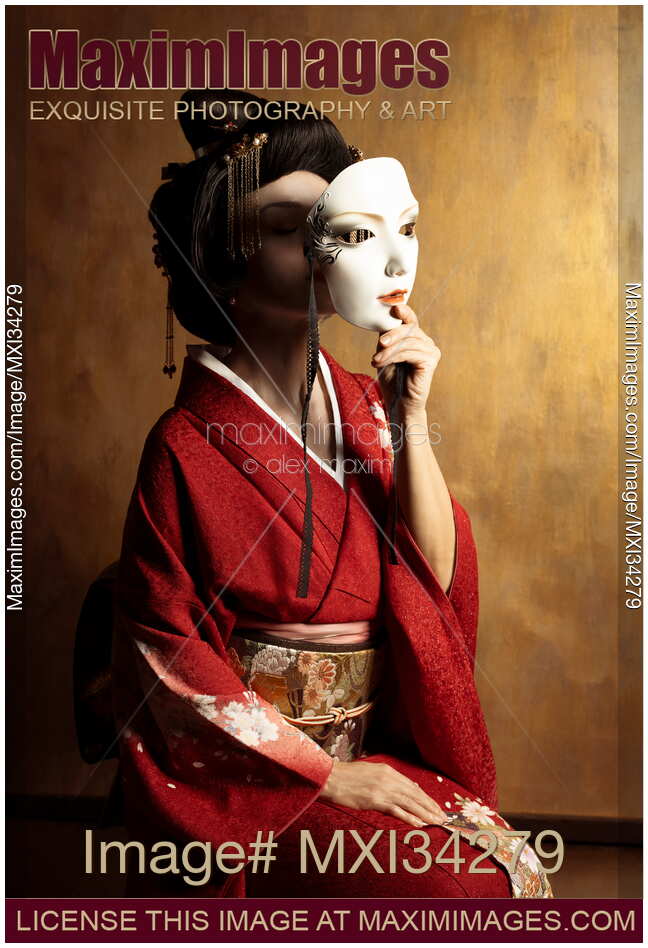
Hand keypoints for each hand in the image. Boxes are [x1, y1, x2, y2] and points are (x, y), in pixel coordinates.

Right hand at [319, 760, 447, 828]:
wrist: (330, 778)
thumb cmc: (347, 777)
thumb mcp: (370, 773)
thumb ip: (387, 781)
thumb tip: (405, 788)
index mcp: (388, 771)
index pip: (413, 786)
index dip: (426, 798)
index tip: (436, 807)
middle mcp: (389, 778)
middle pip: (415, 794)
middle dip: (431, 806)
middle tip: (443, 817)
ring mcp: (382, 789)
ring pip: (410, 803)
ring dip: (426, 813)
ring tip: (437, 822)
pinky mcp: (375, 800)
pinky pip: (397, 810)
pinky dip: (410, 817)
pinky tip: (420, 824)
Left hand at [371, 303, 440, 415]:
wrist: (399, 404)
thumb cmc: (392, 381)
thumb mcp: (385, 354)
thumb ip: (386, 338)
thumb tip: (383, 320)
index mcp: (415, 338)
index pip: (410, 319)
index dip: (403, 311)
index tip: (393, 308)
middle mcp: (426, 342)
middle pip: (409, 328)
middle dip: (392, 334)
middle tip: (380, 344)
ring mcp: (431, 351)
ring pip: (408, 340)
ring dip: (389, 350)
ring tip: (376, 360)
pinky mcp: (431, 361)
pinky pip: (410, 352)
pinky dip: (394, 356)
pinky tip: (382, 363)